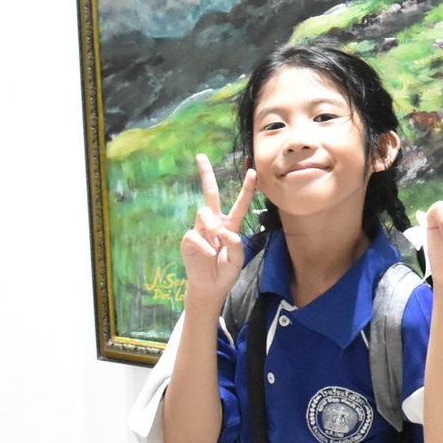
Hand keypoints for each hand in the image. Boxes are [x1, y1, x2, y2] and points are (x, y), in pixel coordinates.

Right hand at [180, 154, 257, 311]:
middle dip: (206, 174)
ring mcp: (200, 229)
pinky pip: (195, 234)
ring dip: (212, 226)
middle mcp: (215, 222)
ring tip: (217, 243)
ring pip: (204, 213)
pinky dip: (205, 244)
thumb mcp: (238, 258)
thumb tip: (223, 232)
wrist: (211, 287)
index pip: (239, 203)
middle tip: (201, 156)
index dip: (247, 188)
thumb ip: (235, 243)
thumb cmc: (226, 271)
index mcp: (230, 224)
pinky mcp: (189, 239)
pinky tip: (210, 253)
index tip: (253, 171)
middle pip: (210, 193)